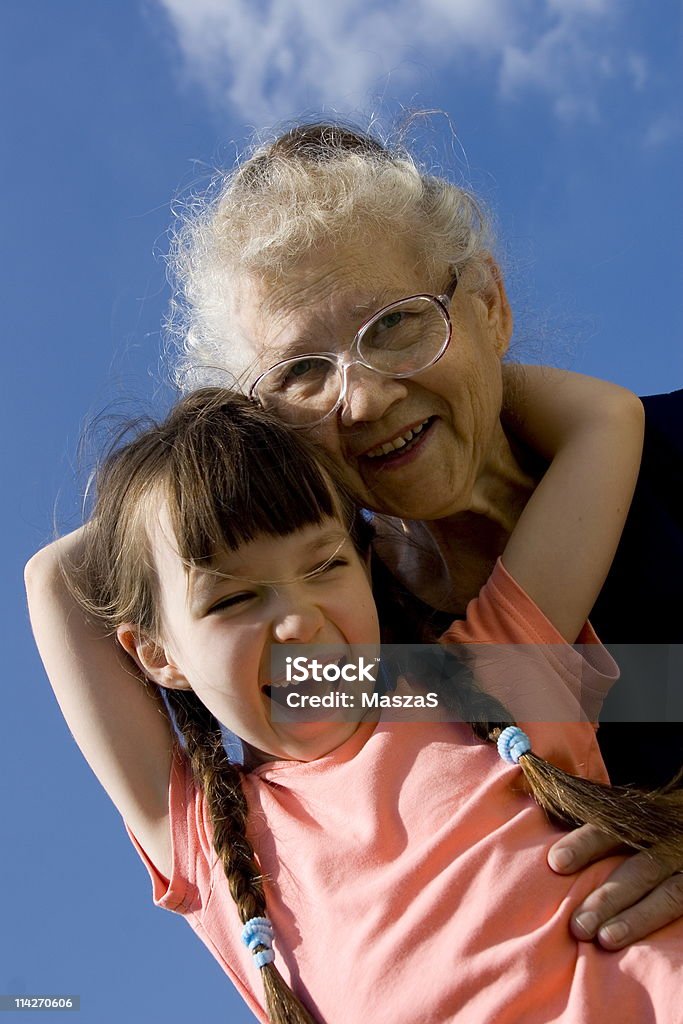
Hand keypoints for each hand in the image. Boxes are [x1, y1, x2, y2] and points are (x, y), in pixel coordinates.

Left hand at [548, 824, 682, 948]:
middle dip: (608, 896)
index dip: (585, 843)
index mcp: (646, 817)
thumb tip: (550, 852)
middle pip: (641, 867)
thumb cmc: (645, 836)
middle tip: (578, 925)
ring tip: (605, 939)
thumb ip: (597, 829)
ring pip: (669, 893)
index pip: (613, 825)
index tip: (556, 862)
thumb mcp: (628, 822)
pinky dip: (660, 923)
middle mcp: (670, 838)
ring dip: (636, 918)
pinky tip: (645, 946)